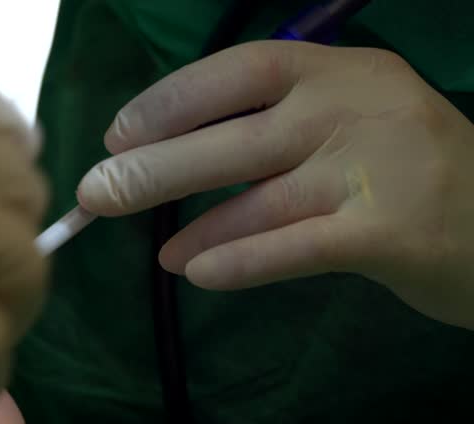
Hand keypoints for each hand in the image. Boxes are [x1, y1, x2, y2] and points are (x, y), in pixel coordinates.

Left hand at [76, 41, 473, 329]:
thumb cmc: (408, 177)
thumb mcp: (348, 128)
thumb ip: (274, 134)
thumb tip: (163, 158)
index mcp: (344, 70)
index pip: (244, 70)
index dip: (173, 100)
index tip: (118, 133)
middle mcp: (359, 108)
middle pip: (236, 138)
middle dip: (156, 167)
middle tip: (96, 195)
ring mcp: (380, 168)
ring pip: (262, 197)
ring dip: (196, 226)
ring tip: (157, 254)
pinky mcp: (392, 232)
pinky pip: (296, 247)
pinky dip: (241, 260)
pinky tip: (199, 272)